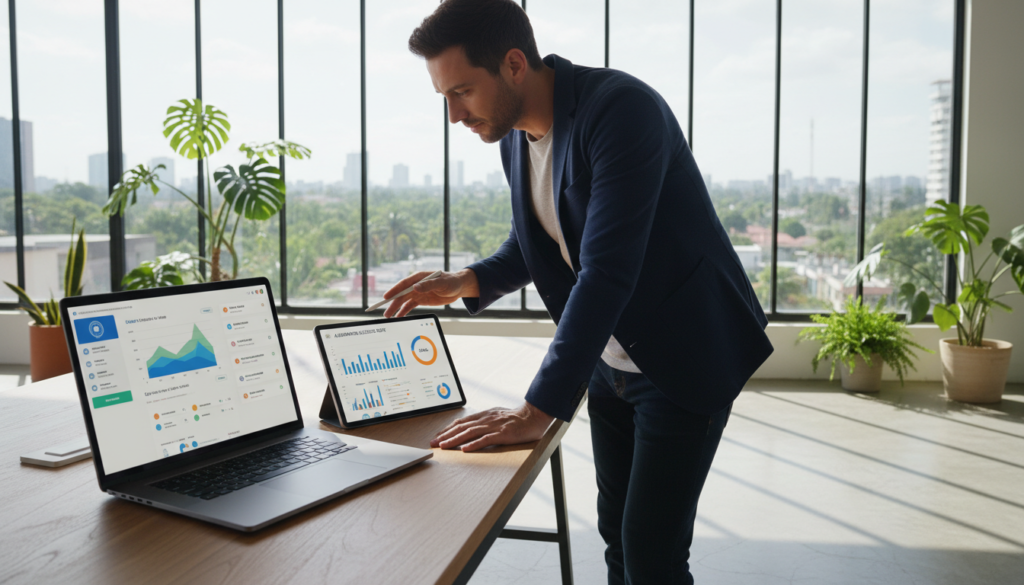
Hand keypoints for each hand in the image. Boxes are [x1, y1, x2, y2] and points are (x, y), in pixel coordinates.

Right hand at [382, 269, 479, 317]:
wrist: (458, 287)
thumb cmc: (451, 281)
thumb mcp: (441, 283)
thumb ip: (428, 285)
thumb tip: (415, 287)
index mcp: (419, 277)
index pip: (404, 284)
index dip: (394, 290)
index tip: (386, 296)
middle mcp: (416, 284)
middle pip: (401, 294)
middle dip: (392, 303)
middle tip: (385, 312)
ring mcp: (417, 292)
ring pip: (403, 301)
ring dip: (396, 308)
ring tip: (388, 316)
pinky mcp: (421, 299)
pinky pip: (409, 306)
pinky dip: (403, 311)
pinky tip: (398, 317)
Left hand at [431, 401, 554, 451]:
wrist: (534, 415)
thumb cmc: (517, 418)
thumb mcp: (497, 416)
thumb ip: (485, 421)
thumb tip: (472, 428)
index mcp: (484, 415)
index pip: (461, 422)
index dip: (447, 430)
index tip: (437, 437)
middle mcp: (486, 419)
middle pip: (462, 427)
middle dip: (446, 436)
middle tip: (433, 444)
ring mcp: (494, 426)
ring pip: (470, 433)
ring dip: (455, 440)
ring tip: (443, 446)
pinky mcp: (503, 434)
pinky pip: (486, 439)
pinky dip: (474, 444)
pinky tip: (465, 449)